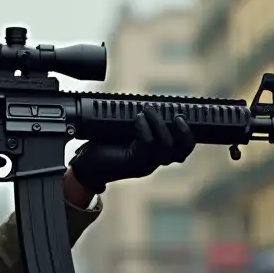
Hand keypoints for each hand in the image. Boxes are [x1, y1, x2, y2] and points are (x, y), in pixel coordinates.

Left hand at [68, 107, 195, 194]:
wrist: (85, 168)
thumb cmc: (102, 148)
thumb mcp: (123, 133)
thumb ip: (137, 124)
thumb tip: (144, 105)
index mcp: (154, 155)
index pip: (181, 149)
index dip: (188, 134)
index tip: (182, 114)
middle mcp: (153, 162)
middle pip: (182, 152)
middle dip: (185, 133)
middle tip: (177, 116)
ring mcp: (145, 164)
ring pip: (167, 147)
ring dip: (160, 125)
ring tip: (148, 111)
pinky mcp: (133, 163)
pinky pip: (148, 145)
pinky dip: (145, 128)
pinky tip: (138, 119)